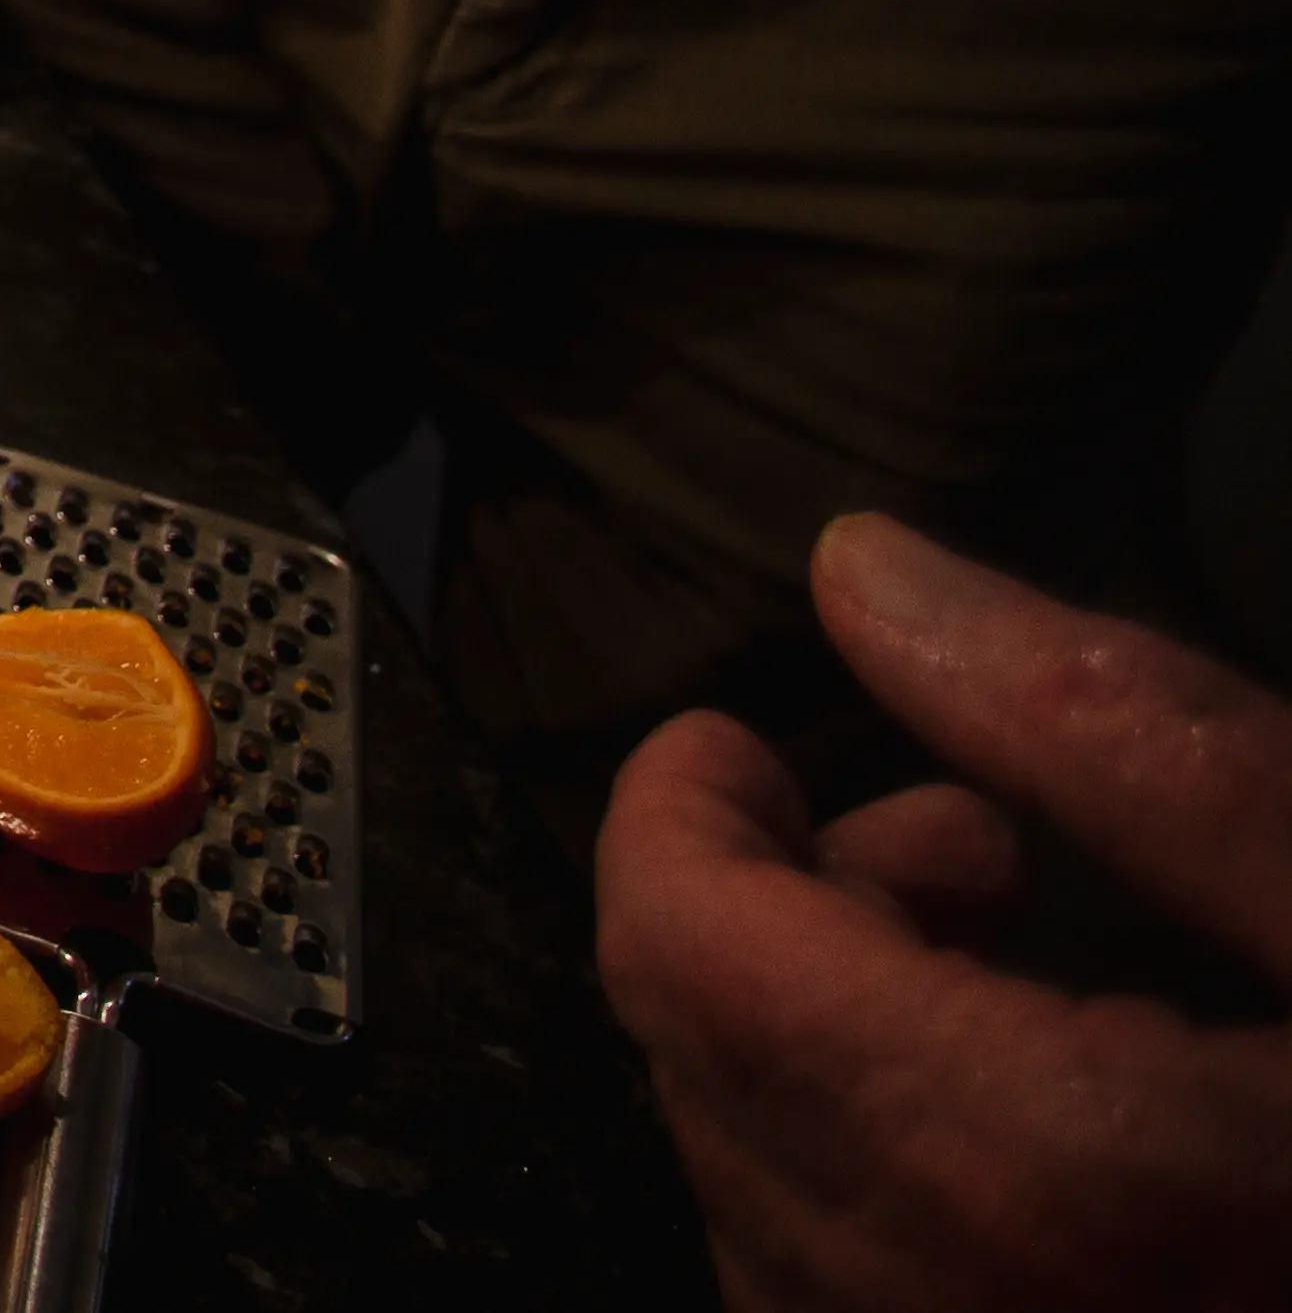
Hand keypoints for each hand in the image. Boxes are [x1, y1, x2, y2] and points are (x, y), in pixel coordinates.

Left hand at [593, 513, 1291, 1311]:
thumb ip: (1135, 741)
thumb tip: (880, 580)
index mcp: (1051, 1181)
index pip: (689, 960)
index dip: (685, 818)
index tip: (750, 748)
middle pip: (710, 1076)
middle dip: (785, 921)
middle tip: (966, 848)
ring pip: (767, 1208)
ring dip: (837, 1053)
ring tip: (1026, 972)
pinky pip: (858, 1308)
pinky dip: (900, 1190)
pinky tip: (1060, 1132)